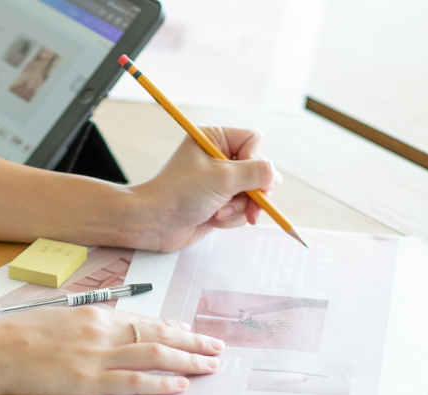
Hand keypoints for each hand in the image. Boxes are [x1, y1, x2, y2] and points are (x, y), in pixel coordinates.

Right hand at [0, 306, 224, 394]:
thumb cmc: (14, 336)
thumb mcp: (53, 319)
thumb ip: (81, 325)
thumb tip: (99, 329)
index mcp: (92, 315)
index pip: (142, 319)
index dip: (170, 326)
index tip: (188, 331)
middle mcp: (101, 331)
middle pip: (157, 335)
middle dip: (191, 341)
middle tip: (216, 347)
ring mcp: (96, 356)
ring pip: (153, 356)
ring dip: (187, 360)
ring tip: (210, 366)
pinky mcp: (87, 381)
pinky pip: (132, 381)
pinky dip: (159, 383)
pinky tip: (179, 385)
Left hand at [125, 126, 281, 251]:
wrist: (152, 223)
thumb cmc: (179, 194)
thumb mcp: (223, 179)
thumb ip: (257, 174)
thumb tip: (275, 177)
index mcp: (214, 138)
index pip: (254, 141)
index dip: (256, 162)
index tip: (247, 180)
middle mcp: (218, 157)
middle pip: (258, 170)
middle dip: (252, 193)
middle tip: (251, 210)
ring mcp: (218, 182)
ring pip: (252, 194)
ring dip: (238, 208)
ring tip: (216, 213)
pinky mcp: (218, 202)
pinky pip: (241, 210)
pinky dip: (230, 218)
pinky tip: (211, 220)